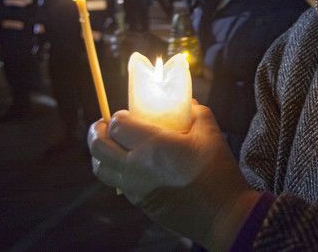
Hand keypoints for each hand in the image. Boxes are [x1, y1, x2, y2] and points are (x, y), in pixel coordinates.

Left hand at [87, 105, 259, 250]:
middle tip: (103, 125)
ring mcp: (135, 188)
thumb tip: (188, 103)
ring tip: (109, 146)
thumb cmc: (217, 172)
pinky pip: (116, 184)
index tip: (126, 114)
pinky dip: (115, 172)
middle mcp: (137, 167)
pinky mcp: (140, 203)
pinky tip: (129, 166)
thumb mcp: (211, 134)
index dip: (117, 117)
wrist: (221, 214)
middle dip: (96, 132)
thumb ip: (197, 112)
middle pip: (98, 147)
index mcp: (154, 146)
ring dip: (100, 155)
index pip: (118, 126)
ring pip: (100, 169)